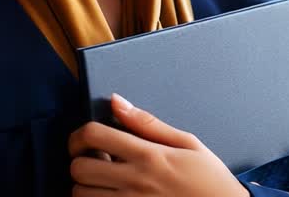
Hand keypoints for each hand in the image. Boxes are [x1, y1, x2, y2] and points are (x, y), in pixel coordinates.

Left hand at [68, 93, 247, 195]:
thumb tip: (117, 102)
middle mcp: (135, 181)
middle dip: (78, 161)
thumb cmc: (209, 179)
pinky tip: (107, 195)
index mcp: (149, 155)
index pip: (95, 135)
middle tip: (90, 159)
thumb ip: (148, 123)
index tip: (84, 137)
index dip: (79, 134)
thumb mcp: (187, 142)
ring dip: (84, 186)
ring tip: (100, 181)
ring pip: (81, 194)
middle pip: (80, 168)